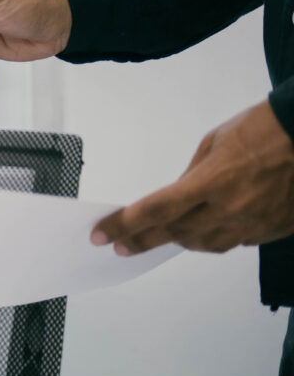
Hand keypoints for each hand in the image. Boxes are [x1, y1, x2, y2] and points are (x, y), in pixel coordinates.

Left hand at [92, 100, 293, 254]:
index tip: (101, 235)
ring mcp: (255, 223)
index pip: (155, 211)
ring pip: (205, 244)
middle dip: (143, 240)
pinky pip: (236, 241)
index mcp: (213, 182)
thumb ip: (191, 176)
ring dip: (180, 240)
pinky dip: (217, 236)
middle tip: (122, 246)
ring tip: (163, 236)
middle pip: (175, 233)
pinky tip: (209, 227)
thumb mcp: (214, 143)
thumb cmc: (266, 129)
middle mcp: (232, 208)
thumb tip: (176, 198)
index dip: (124, 226)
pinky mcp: (273, 229)